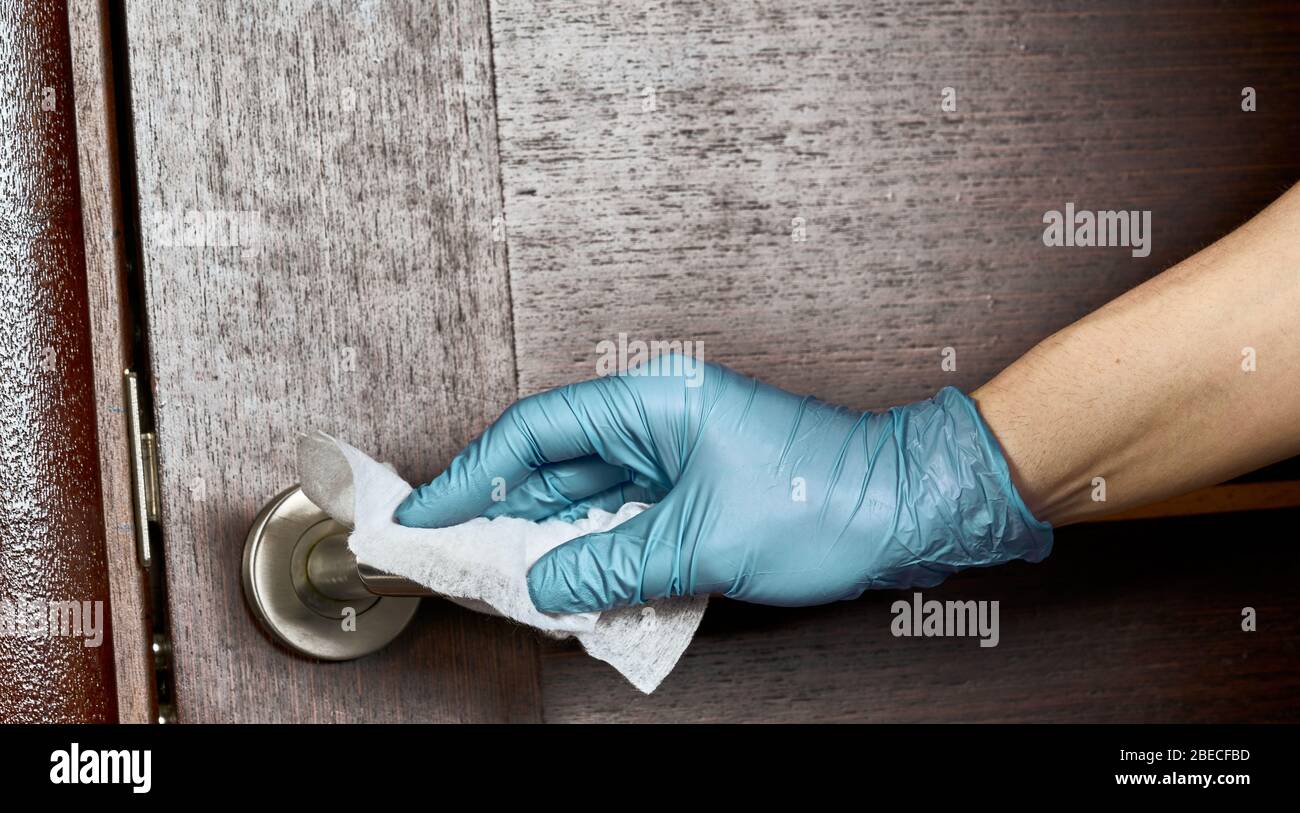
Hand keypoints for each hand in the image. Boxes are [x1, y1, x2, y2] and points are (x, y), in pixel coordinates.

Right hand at [394, 357, 1051, 612]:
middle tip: (456, 552)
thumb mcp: (702, 543)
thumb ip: (612, 563)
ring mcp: (679, 452)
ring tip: (504, 576)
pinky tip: (571, 580)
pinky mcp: (697, 485)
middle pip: (556, 461)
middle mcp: (659, 419)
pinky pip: (626, 513)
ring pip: (590, 493)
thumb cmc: (825, 499)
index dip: (473, 473)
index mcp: (654, 402)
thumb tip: (545, 582)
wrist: (908, 508)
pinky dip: (597, 546)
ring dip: (551, 535)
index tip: (429, 511)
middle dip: (505, 510)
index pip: (536, 431)